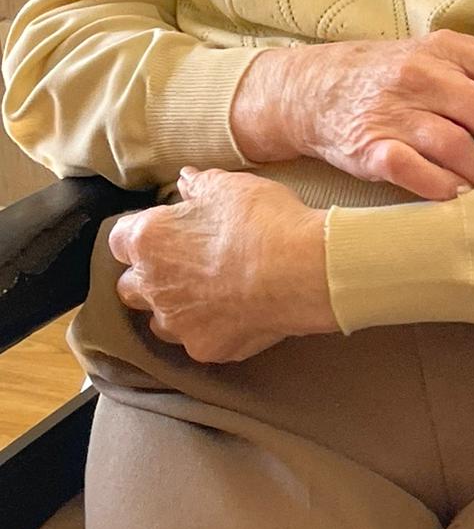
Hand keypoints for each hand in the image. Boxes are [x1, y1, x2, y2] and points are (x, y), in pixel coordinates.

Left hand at [108, 167, 335, 362]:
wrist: (298, 270)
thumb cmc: (260, 220)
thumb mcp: (229, 186)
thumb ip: (199, 184)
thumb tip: (185, 180)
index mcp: (150, 241)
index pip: (119, 239)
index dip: (140, 232)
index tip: (166, 227)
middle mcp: (153, 287)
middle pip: (129, 286)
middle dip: (148, 276)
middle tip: (184, 261)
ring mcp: (178, 324)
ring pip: (160, 320)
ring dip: (176, 307)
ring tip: (211, 292)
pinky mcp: (205, 349)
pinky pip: (199, 339)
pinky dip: (212, 327)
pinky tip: (239, 312)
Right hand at [232, 33, 473, 200]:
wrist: (311, 88)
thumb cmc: (390, 76)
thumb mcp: (435, 56)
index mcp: (449, 48)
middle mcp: (424, 75)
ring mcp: (395, 111)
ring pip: (461, 149)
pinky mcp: (370, 147)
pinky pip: (417, 173)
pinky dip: (445, 189)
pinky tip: (460, 198)